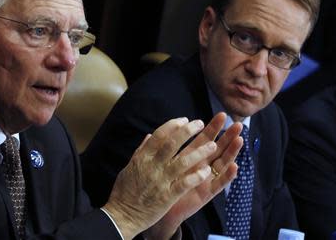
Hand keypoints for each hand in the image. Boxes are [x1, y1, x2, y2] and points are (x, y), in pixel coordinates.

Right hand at [103, 113, 241, 238]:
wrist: (122, 215)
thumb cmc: (125, 191)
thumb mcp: (130, 167)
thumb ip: (141, 151)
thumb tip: (149, 135)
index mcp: (142, 158)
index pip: (159, 135)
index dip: (173, 126)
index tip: (184, 120)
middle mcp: (152, 166)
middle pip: (172, 144)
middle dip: (187, 132)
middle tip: (199, 124)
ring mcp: (160, 181)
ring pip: (183, 162)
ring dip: (199, 153)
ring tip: (213, 145)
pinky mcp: (167, 197)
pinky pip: (184, 184)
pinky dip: (196, 177)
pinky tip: (206, 171)